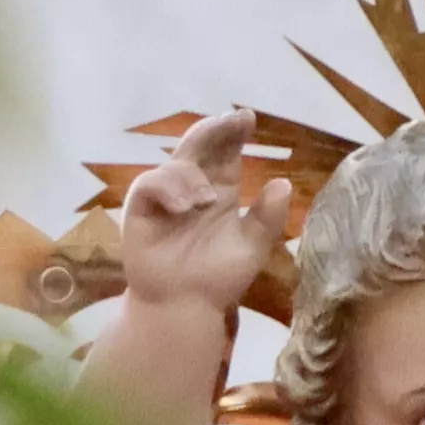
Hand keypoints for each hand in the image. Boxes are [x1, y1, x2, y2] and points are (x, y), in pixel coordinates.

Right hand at [115, 106, 293, 324]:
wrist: (183, 307)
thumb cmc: (217, 279)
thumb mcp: (252, 248)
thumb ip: (267, 218)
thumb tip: (283, 183)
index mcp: (220, 190)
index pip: (227, 151)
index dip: (234, 131)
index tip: (246, 118)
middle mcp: (193, 186)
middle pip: (201, 144)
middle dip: (214, 129)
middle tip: (230, 121)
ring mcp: (166, 195)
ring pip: (177, 162)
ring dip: (192, 175)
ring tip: (203, 202)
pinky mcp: (141, 208)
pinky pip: (150, 183)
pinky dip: (167, 188)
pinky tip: (183, 207)